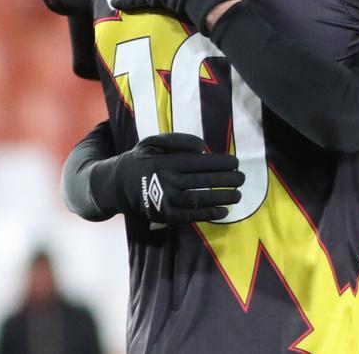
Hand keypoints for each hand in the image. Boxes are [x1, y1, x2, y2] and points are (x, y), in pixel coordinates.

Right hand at [105, 132, 243, 223]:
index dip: (221, 163)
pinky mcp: (164, 215)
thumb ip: (178, 141)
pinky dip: (209, 214)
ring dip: (222, 197)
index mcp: (166, 162)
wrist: (116, 185)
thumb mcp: (153, 143)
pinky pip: (190, 216)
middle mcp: (166, 181)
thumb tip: (203, 148)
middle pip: (203, 180)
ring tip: (238, 194)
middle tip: (242, 178)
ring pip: (199, 199)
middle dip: (227, 180)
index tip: (236, 162)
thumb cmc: (141, 160)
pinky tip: (224, 212)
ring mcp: (165, 200)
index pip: (200, 163)